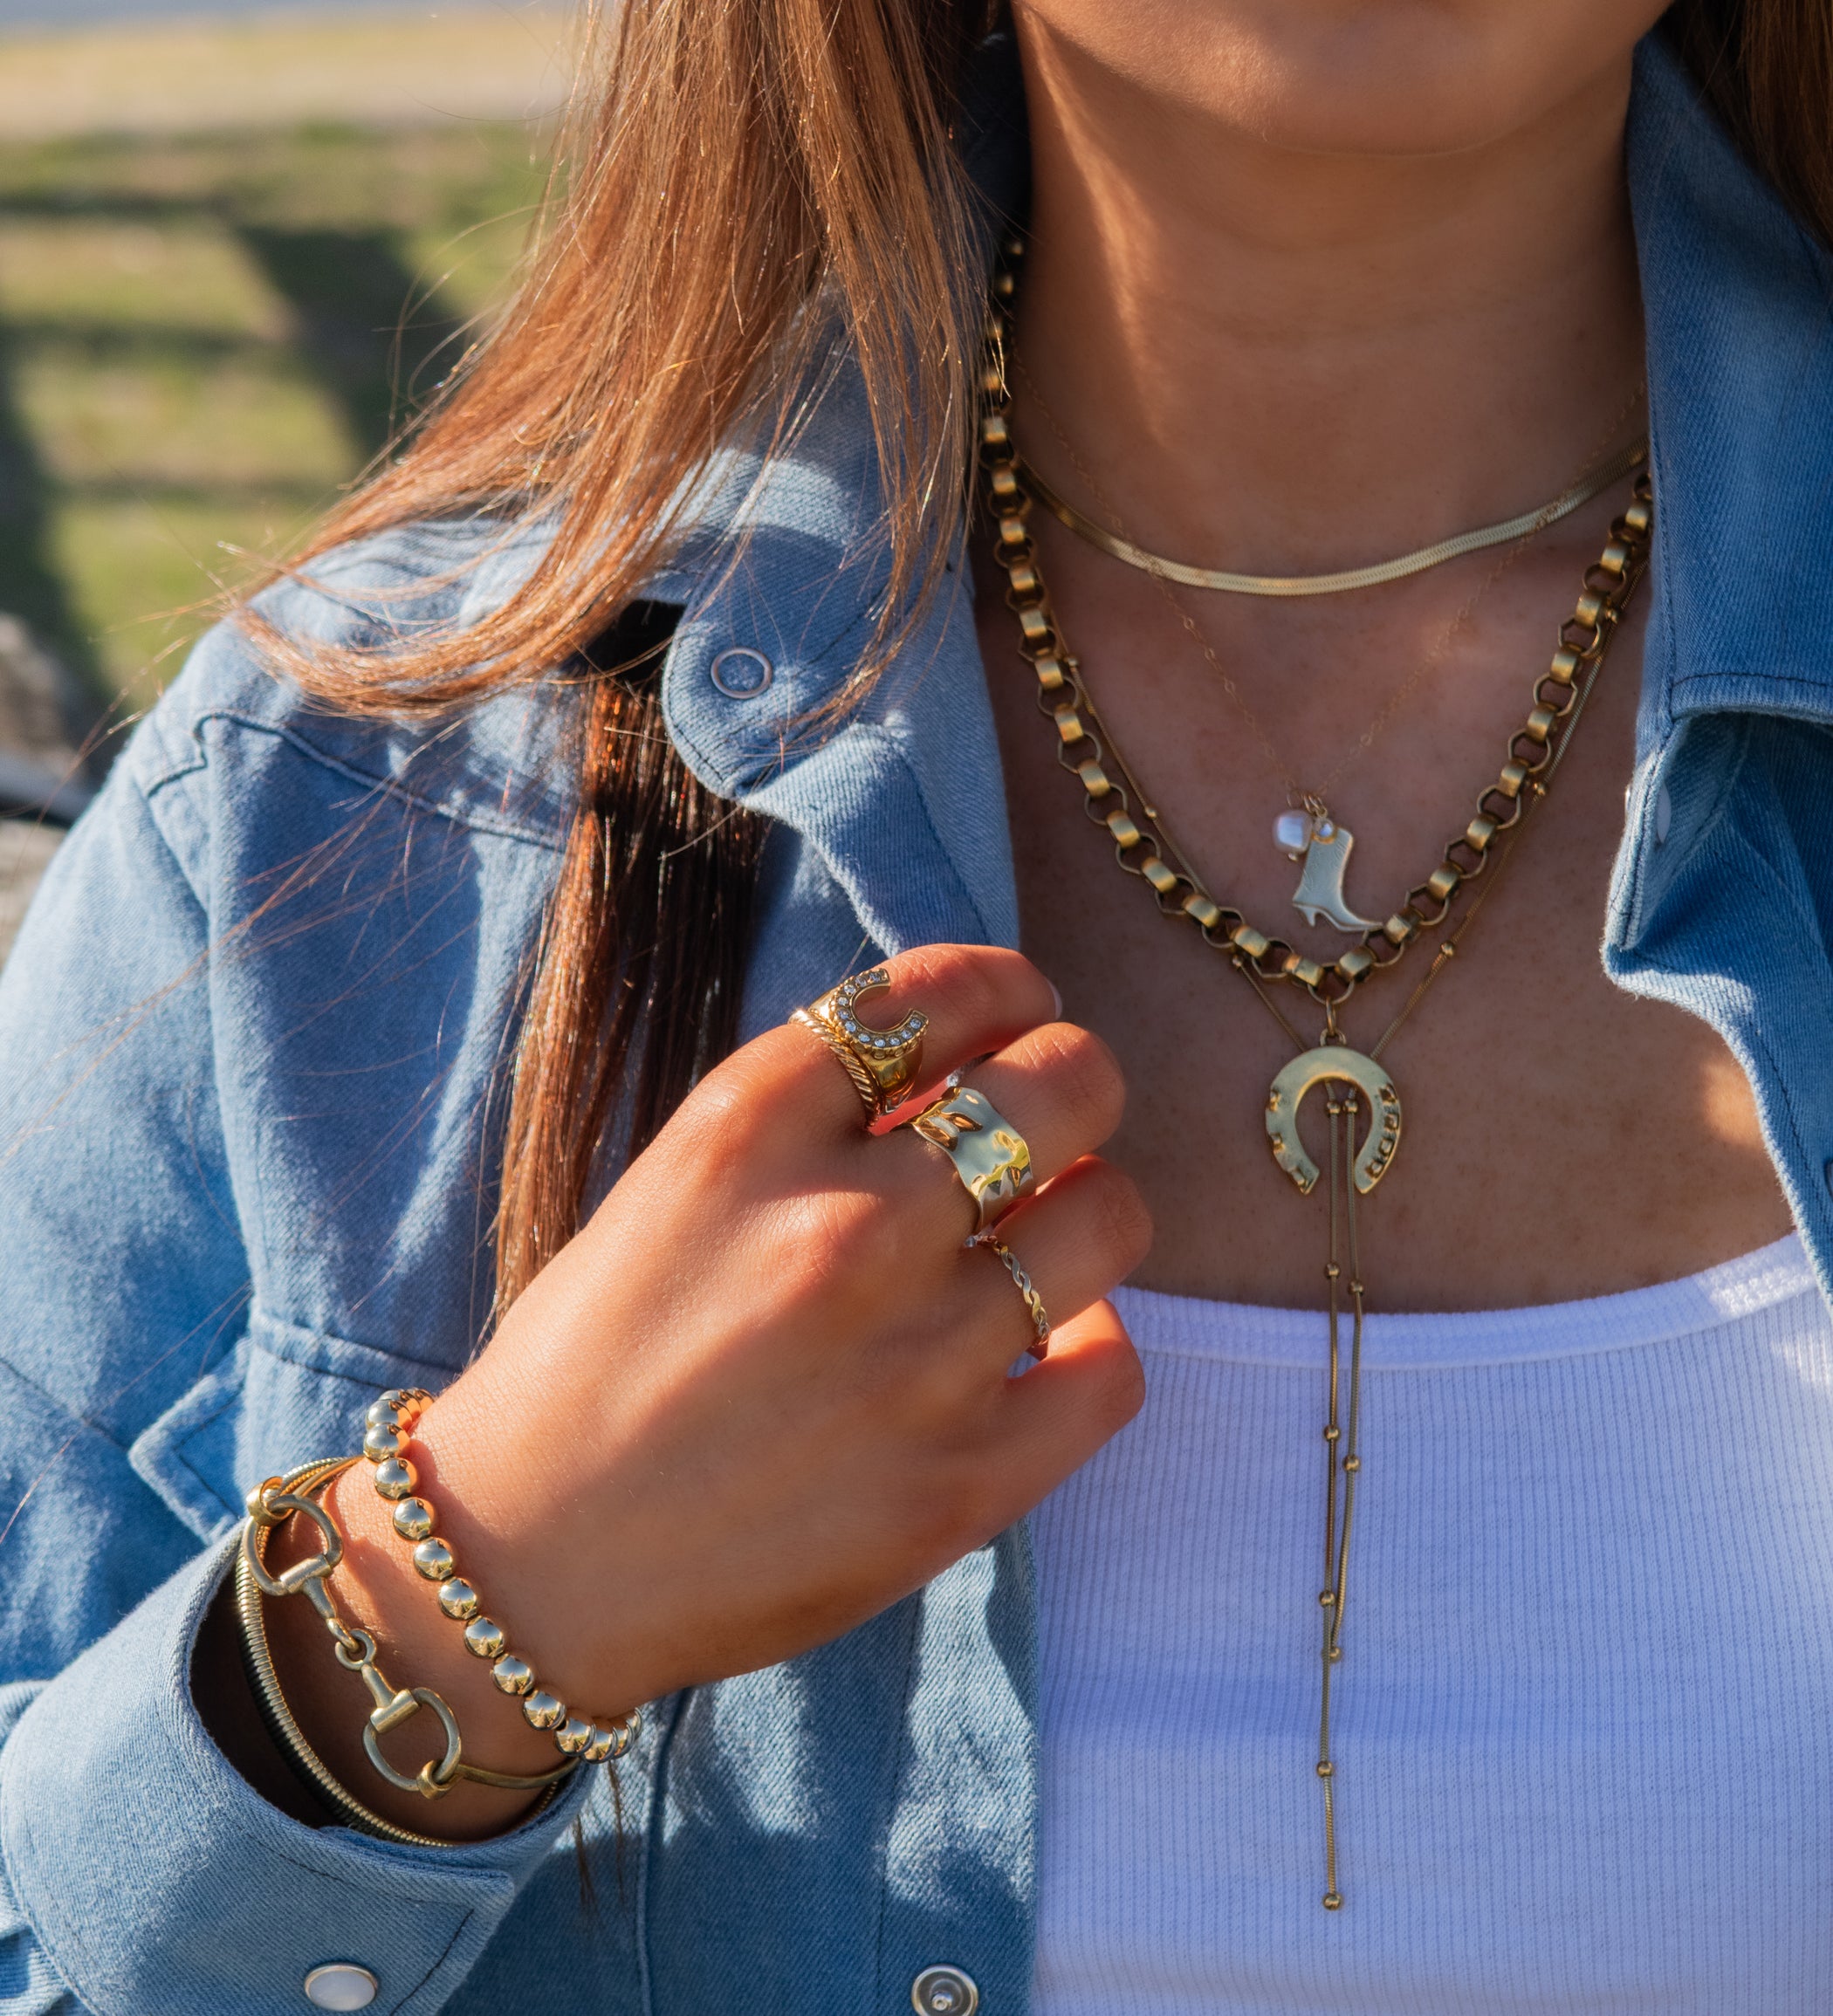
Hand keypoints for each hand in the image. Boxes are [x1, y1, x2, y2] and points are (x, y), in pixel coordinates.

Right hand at [256, 945, 1149, 1836]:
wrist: (531, 1566)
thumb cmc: (589, 1365)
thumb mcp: (672, 1187)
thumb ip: (808, 1122)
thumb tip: (959, 1079)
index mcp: (749, 1129)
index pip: (938, 994)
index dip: (1007, 987)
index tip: (1019, 1009)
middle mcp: (845, 1224)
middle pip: (1062, 1083)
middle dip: (1074, 1079)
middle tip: (1056, 1113)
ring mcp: (913, 1358)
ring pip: (1110, 1216)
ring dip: (1090, 1206)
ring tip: (1046, 1233)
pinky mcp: (959, 1484)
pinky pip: (1112, 1371)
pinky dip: (1094, 1344)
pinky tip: (1046, 1344)